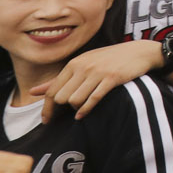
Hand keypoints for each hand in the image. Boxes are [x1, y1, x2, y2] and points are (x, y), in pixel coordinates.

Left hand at [36, 39, 161, 119]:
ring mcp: (98, 72)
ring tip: (80, 109)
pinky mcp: (111, 79)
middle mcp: (83, 67)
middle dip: (63, 109)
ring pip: (75, 99)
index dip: (47, 108)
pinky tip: (83, 115)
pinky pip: (92, 99)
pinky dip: (85, 110)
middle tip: (68, 113)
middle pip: (62, 97)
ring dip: (75, 109)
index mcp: (74, 63)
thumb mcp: (83, 64)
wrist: (139, 52)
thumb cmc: (109, 60)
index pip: (53, 90)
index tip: (46, 120)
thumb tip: (33, 91)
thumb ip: (59, 79)